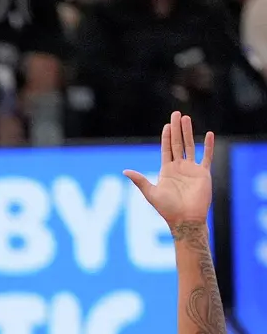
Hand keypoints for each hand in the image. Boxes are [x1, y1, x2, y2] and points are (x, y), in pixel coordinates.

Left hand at [124, 112, 213, 229]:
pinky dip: (208, 146)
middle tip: (176, 114)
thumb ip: (140, 181)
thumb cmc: (167, 209)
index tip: (167, 124)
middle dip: (177, 129)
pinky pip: (207, 156)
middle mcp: (179, 168)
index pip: (166, 149)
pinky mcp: (203, 173)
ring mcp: (192, 169)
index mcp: (167, 171)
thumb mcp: (151, 193)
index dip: (166, 137)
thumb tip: (125, 171)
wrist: (185, 219)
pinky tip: (208, 134)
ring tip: (187, 118)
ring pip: (190, 146)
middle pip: (178, 143)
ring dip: (189, 132)